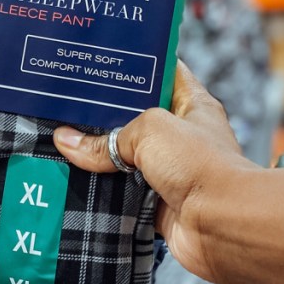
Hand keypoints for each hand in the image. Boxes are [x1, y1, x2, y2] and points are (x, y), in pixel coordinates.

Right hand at [54, 61, 258, 283]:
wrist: (222, 224)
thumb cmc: (201, 165)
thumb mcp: (150, 131)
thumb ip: (107, 137)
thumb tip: (67, 141)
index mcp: (191, 105)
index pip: (162, 74)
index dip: (135, 64)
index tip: (102, 59)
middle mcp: (182, 137)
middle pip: (136, 119)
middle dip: (104, 116)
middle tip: (68, 104)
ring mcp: (170, 171)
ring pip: (126, 159)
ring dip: (100, 158)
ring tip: (61, 142)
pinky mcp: (157, 203)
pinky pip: (122, 193)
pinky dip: (102, 191)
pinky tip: (74, 181)